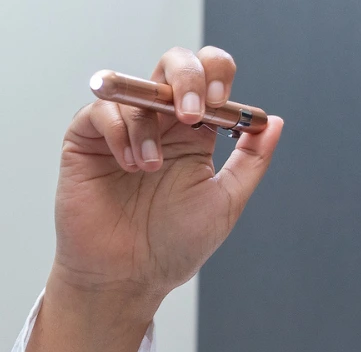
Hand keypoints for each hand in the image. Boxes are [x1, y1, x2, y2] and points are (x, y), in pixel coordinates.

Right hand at [51, 46, 284, 320]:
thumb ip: (251, 161)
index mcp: (195, 133)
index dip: (216, 75)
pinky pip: (100, 112)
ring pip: (137, 88)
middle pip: (173, 64)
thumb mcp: (225, 203)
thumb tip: (272, 122)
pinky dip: (119, 132)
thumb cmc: (172, 247)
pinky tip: (128, 164)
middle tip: (191, 115)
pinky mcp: (87, 141)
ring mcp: (122, 130)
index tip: (220, 103)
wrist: (127, 278)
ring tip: (151, 168)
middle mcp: (160, 124)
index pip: (209, 78)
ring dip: (150, 124)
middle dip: (187, 77)